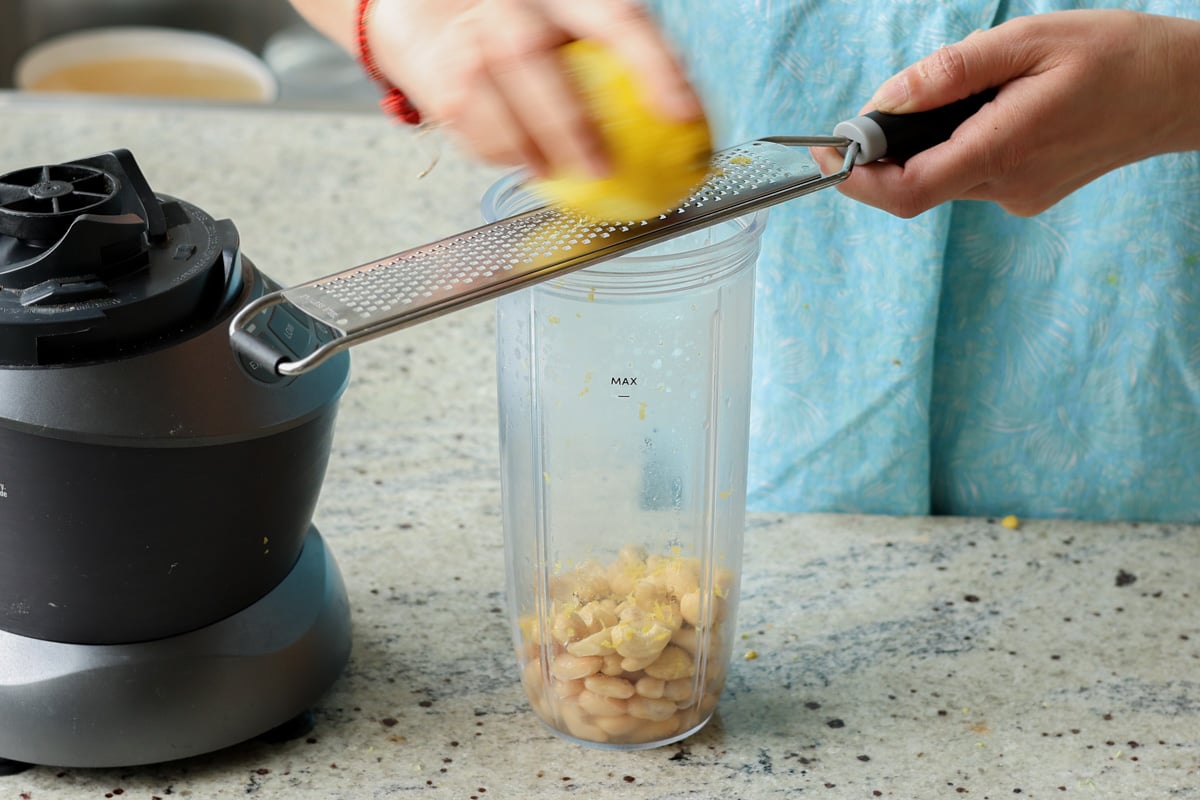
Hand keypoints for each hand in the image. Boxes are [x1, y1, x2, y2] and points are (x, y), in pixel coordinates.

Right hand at [364, 0, 703, 177]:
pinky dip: (498, 151)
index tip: (682, 115)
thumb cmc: (523, 23)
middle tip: (602, 169)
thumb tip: (685, 115)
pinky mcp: (429, 68)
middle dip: (567, 123)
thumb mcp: (574, 23)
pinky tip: (523, 160)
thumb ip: (621, 56)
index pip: (615, 17)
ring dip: (527, 146)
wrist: (426, 8)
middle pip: (527, 52)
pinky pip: (463, 119)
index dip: (652, 65)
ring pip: (484, 89)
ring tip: (559, 171)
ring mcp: (458, 29)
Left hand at [812, 10, 1199, 217]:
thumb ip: (953, 72)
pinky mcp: (1024, 194)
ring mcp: (1016, 196)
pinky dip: (957, 143)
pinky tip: (995, 108)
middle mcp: (1006, 186)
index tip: (827, 153)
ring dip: (927, 141)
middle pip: (915, 183)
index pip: (908, 190)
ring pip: (941, 177)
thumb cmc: (1116, 57)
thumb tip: (888, 99)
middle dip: (889, 147)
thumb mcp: (1030, 40)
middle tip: (893, 103)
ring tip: (972, 91)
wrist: (1181, 91)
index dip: (857, 179)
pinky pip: (968, 173)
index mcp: (1005, 148)